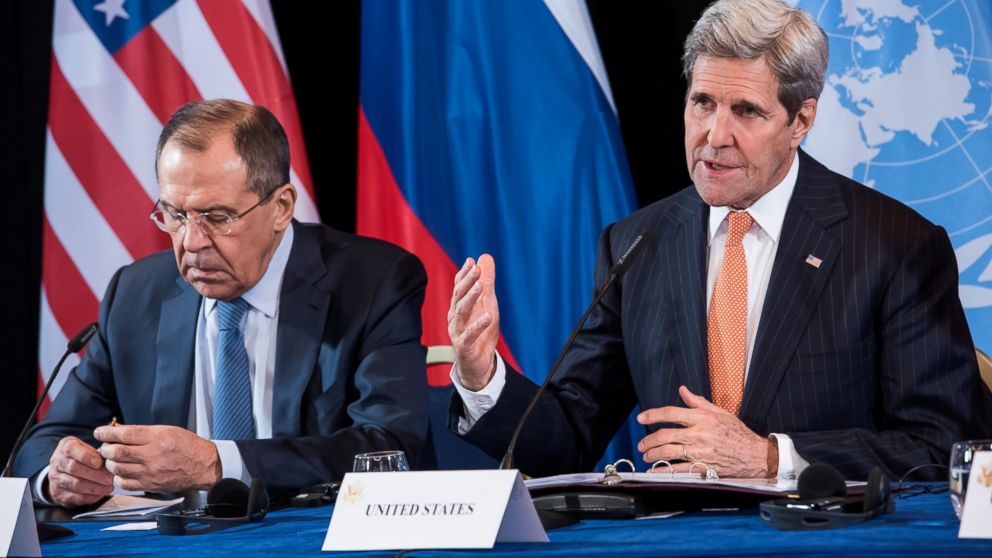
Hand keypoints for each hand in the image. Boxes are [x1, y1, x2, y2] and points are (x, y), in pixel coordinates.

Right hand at [47, 436, 114, 507]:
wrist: (64, 473)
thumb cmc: (82, 458)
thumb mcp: (88, 448)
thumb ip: (97, 452)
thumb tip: (112, 461)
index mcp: (65, 446)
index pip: (71, 448)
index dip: (86, 456)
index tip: (99, 462)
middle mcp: (57, 461)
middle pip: (73, 468)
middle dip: (94, 474)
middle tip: (109, 478)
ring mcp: (56, 479)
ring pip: (75, 484)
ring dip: (95, 487)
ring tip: (109, 487)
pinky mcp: (59, 494)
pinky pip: (75, 497)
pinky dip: (91, 496)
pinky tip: (101, 493)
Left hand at [94, 425, 220, 492]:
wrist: (204, 466)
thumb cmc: (188, 447)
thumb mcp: (169, 431)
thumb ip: (145, 433)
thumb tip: (122, 433)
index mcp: (158, 437)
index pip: (125, 434)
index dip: (108, 433)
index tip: (100, 432)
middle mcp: (152, 455)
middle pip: (117, 452)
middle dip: (105, 448)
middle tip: (104, 446)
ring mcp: (150, 472)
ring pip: (118, 468)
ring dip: (110, 463)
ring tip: (111, 459)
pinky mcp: (150, 485)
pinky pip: (125, 483)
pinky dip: (118, 478)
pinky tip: (121, 472)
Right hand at [448, 255, 499, 390]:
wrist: (478, 365)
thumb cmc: (481, 333)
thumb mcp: (488, 305)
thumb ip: (486, 283)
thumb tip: (485, 257)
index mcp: (459, 307)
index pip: (459, 287)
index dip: (464, 274)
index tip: (471, 261)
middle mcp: (455, 318)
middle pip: (458, 296)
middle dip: (467, 282)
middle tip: (476, 269)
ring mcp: (457, 332)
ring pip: (461, 313)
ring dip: (470, 298)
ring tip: (480, 286)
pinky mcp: (464, 347)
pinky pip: (469, 335)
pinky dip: (478, 326)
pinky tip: (487, 316)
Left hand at [636, 386, 776, 477]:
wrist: (755, 455)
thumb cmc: (737, 433)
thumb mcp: (720, 412)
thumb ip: (698, 402)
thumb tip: (682, 390)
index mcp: (702, 418)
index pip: (671, 413)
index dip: (652, 415)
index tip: (641, 418)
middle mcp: (698, 434)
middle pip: (665, 435)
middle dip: (648, 440)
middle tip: (641, 443)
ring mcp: (700, 452)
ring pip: (668, 452)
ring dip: (652, 454)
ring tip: (646, 455)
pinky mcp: (702, 467)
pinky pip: (678, 469)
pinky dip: (663, 471)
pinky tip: (655, 470)